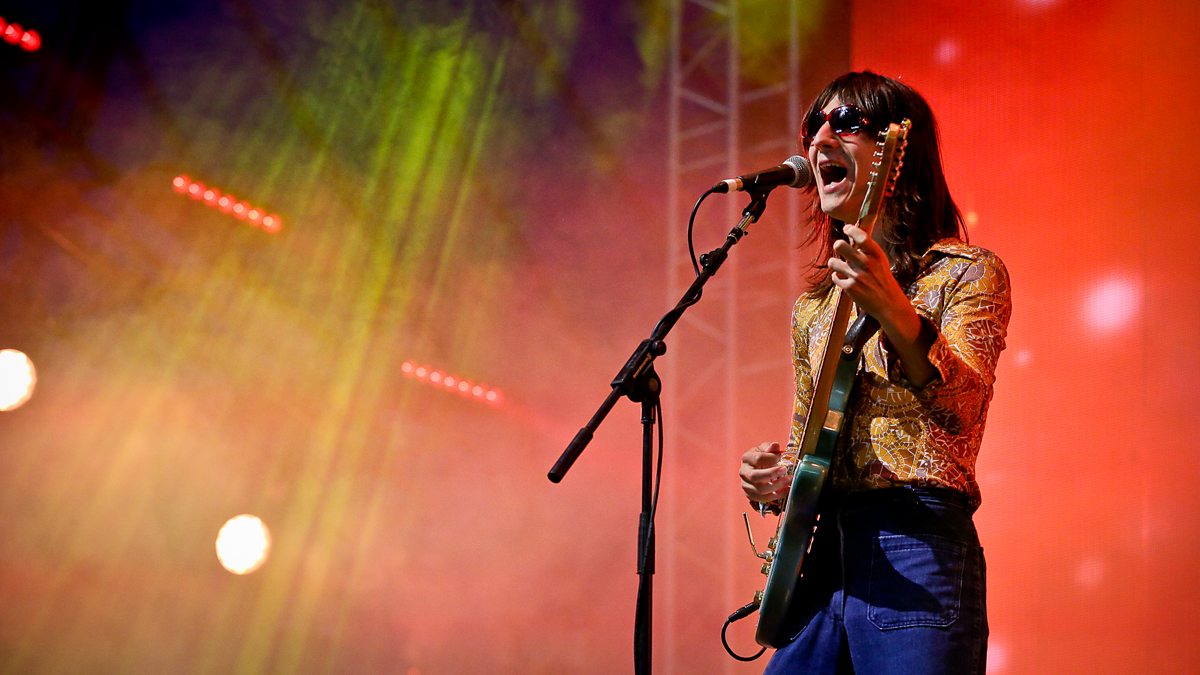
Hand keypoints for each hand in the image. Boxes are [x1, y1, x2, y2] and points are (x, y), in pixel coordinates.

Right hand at [740, 441, 790, 503]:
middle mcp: (744, 472)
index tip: (780, 457)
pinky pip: (763, 499)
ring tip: (788, 480)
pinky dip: (776, 496)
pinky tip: (786, 490)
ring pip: (760, 490)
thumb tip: (775, 445)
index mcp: (747, 458)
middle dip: (772, 474)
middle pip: (755, 476)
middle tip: (785, 470)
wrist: (756, 469)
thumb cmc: (762, 458)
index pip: (758, 459)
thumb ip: (770, 448)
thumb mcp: (765, 450)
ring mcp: (746, 485)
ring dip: (777, 486)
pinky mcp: (751, 495)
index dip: (771, 458)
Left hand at [829, 223, 936, 386]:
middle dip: (838, 245)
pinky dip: (839, 278)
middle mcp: (866, 263)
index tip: (846, 228)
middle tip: (840, 248)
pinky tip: (846, 280)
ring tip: (842, 267)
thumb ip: (867, 250)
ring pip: (833, 262)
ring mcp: (856, 276)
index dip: (850, 229)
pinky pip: (835, 277)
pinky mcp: (849, 288)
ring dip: (835, 264)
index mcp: (876, 255)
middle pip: (839, 245)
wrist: (888, 305)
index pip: (860, 236)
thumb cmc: (883, 280)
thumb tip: (852, 234)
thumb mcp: (880, 261)